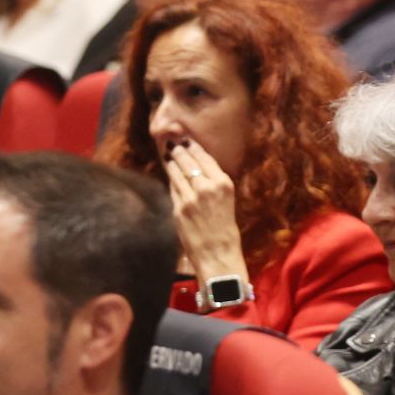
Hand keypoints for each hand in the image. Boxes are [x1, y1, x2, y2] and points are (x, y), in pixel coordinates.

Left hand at [164, 141, 247, 284]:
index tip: (187, 140)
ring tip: (168, 153)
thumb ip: (212, 185)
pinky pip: (173, 188)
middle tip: (172, 143)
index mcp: (224, 184)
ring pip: (177, 172)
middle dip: (179, 151)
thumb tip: (196, 170)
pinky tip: (169, 173)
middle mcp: (207, 187)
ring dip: (172, 162)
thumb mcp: (226, 202)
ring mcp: (191, 197)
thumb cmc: (225, 231)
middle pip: (188, 161)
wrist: (218, 254)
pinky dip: (171, 179)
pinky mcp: (179, 208)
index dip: (194, 148)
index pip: (205, 158)